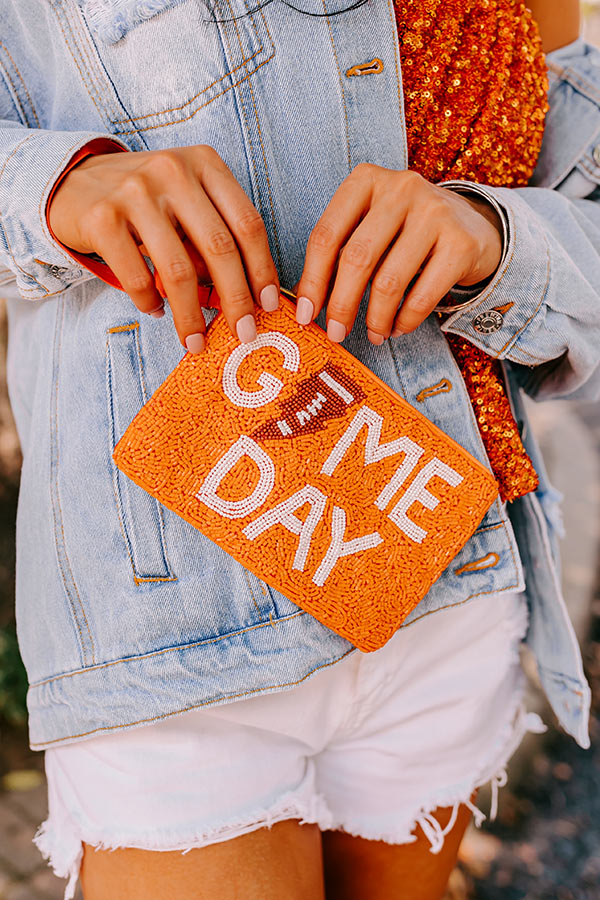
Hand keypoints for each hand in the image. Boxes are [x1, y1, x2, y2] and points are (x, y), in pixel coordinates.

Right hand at [48, 145, 279, 351]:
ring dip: (191, 316)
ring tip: (195, 340)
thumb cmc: (146, 202)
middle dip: (236, 300)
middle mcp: (173, 171)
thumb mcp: (187, 199)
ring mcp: (135, 192)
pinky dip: (149, 303)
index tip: (270, 306)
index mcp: (204, 164)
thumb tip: (250, 297)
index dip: (263, 270)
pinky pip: (137, 277)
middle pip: (220, 248)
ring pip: (179, 270)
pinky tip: (155, 311)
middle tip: (244, 335)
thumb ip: (216, 233)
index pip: (247, 224)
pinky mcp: (102, 218)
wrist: (74, 183)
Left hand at [295, 165, 502, 342]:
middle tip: (336, 333)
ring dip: (376, 319)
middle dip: (341, 305)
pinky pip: (423, 295)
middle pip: (356, 258)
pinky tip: (398, 328)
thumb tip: (306, 302)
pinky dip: (406, 320)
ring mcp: (435, 212)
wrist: (472, 225)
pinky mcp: (460, 242)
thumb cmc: (405, 232)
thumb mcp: (370, 228)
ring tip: (375, 335)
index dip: (312, 280)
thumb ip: (339, 254)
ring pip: (389, 281)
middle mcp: (401, 188)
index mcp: (366, 181)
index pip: (326, 235)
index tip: (306, 315)